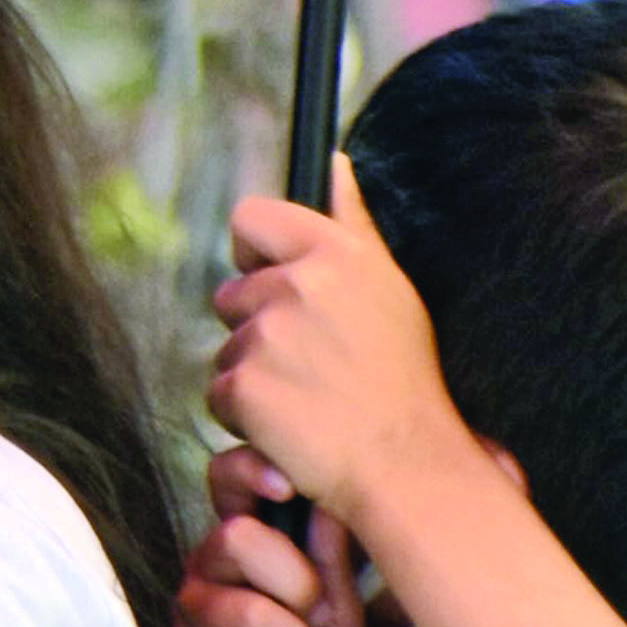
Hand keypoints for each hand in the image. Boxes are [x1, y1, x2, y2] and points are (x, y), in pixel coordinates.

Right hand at [172, 445, 370, 626]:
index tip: (288, 489)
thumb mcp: (344, 587)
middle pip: (236, 540)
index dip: (249, 471)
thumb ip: (329, 542)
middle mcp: (208, 561)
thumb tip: (319, 498)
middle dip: (297, 585)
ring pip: (246, 613)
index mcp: (248, 530)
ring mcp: (191, 610)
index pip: (226, 476)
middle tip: (318, 613)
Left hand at [204, 160, 481, 533]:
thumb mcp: (390, 289)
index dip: (252, 253)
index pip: (251, 219)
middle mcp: (299, 286)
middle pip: (232, 296)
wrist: (406, 465)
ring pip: (227, 349)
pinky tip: (290, 428)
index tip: (269, 282)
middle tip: (308, 367)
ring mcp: (268, 336)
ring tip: (307, 400)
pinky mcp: (244, 386)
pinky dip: (245, 416)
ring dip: (253, 376)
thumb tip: (333, 161)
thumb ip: (352, 222)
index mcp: (337, 254)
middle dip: (256, 330)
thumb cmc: (401, 381)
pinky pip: (220, 395)